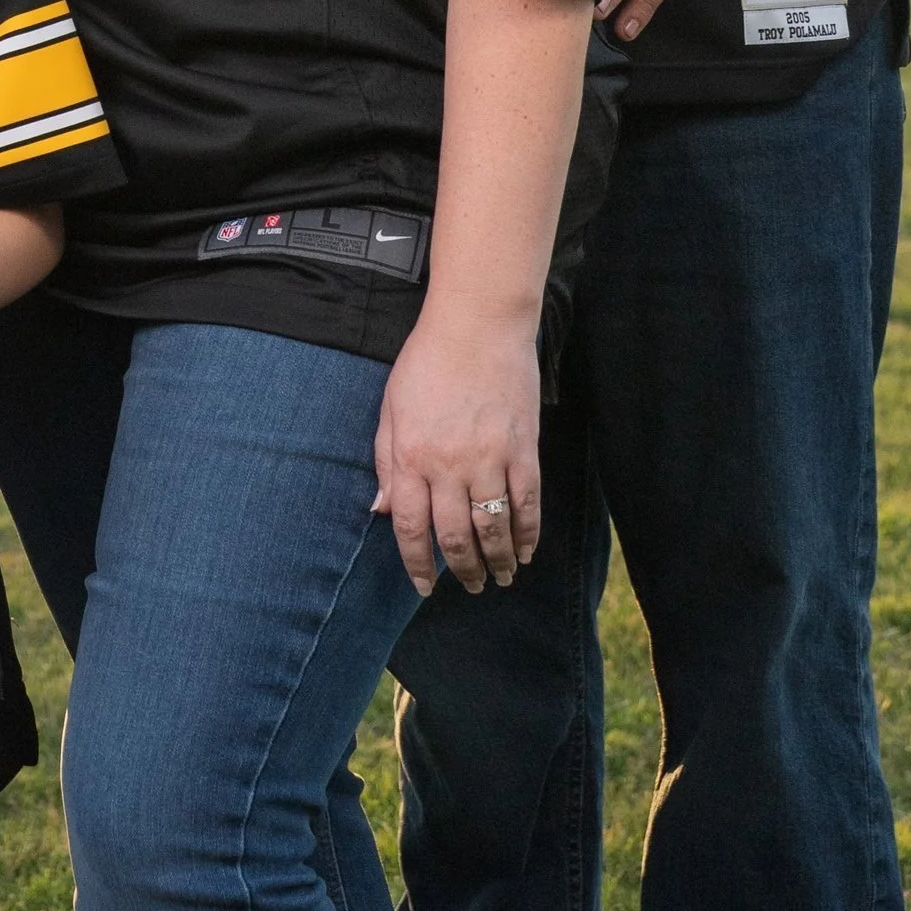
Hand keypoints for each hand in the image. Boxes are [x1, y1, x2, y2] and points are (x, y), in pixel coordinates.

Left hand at [373, 307, 541, 596]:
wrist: (478, 323)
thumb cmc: (427, 360)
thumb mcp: (391, 406)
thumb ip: (386, 461)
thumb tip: (382, 510)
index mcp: (412, 455)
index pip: (411, 528)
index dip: (416, 565)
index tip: (422, 587)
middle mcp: (450, 466)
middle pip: (455, 538)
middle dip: (462, 571)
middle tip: (469, 586)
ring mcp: (490, 459)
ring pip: (494, 530)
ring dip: (497, 562)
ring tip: (500, 578)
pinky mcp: (524, 450)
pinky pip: (528, 505)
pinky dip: (528, 535)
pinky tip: (525, 551)